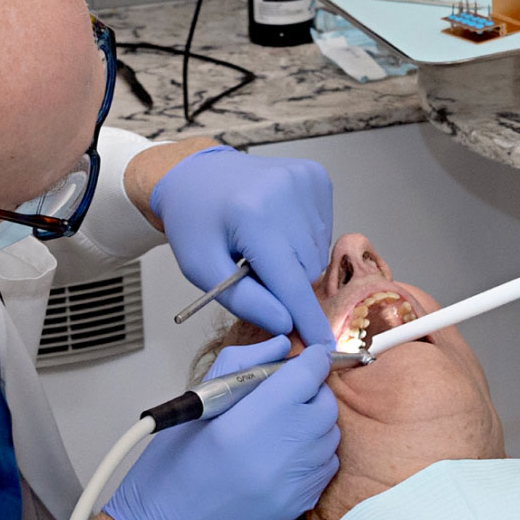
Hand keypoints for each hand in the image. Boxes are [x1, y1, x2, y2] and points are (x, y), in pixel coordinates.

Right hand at [105, 338, 338, 519]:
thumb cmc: (171, 469)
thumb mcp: (195, 405)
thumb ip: (241, 365)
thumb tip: (280, 347)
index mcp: (246, 425)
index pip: (304, 377)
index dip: (312, 360)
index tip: (311, 356)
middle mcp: (277, 455)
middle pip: (324, 404)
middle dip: (311, 391)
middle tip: (284, 393)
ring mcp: (293, 484)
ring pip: (330, 435)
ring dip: (313, 422)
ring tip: (278, 426)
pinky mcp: (299, 505)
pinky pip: (326, 465)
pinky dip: (313, 452)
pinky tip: (283, 453)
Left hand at [149, 145, 334, 347]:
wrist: (197, 174)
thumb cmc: (196, 220)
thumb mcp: (201, 269)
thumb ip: (243, 300)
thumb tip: (284, 324)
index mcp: (252, 216)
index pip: (290, 282)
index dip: (307, 319)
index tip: (323, 345)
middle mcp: (285, 193)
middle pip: (307, 270)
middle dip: (284, 282)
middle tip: (254, 267)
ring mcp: (304, 181)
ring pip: (318, 253)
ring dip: (295, 261)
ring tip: (263, 243)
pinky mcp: (316, 176)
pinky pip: (324, 230)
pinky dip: (303, 238)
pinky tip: (278, 227)